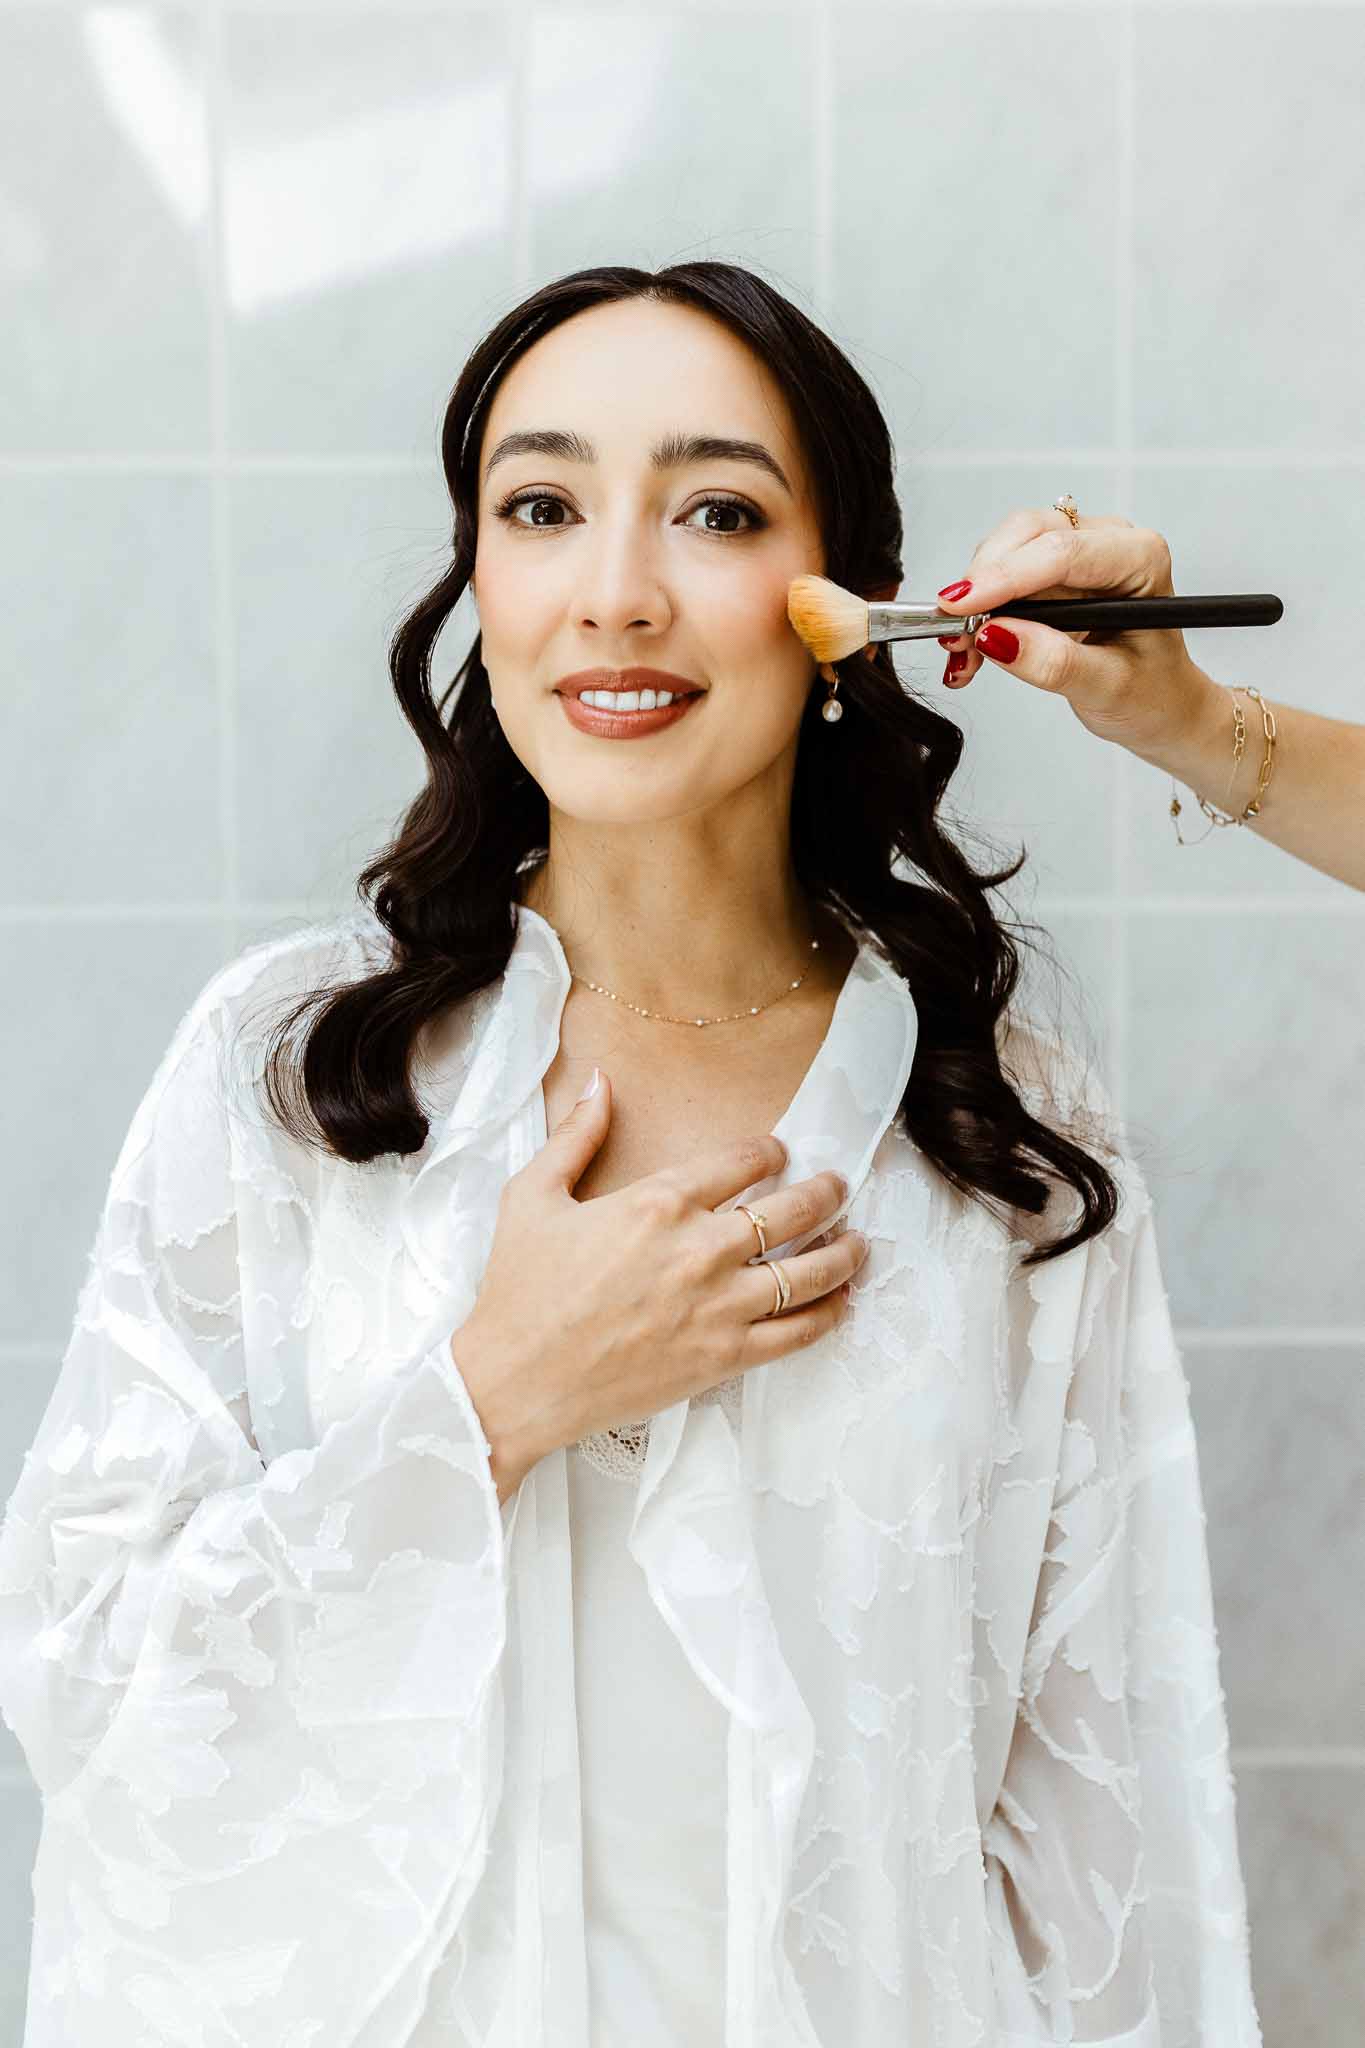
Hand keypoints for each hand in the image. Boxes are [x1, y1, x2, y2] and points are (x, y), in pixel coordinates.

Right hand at [450, 1071, 868, 1498]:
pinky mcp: (722, 1358)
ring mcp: (717, 1307)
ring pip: (808, 1272)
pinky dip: (828, 1317)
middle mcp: (699, 1249)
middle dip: (826, 1193)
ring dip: (843, 1253)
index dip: (770, 1152)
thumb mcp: (532, 1195)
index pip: (742, 1161)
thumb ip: (575, 1134)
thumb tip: (600, 1080)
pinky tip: (842, 1304)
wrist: (514, 1383)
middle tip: (838, 1188)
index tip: (779, 1153)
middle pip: (792, 1211)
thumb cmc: (518, 1291)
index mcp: (657, 1202)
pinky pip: (796, 1334)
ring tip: (858, 1243)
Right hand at [934, 505, 1219, 765]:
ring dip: (976, 598)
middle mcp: (1109, 543)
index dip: (1005, 576)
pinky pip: (1001, 575)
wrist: (1158, 706)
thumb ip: (1055, 663)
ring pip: (1007, 550)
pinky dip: (978, 612)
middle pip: (1029, 534)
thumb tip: (996, 636)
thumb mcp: (1107, 688)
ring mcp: (1078, 553)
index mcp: (1139, 559)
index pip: (1063, 552)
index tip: (960, 607)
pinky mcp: (1052, 573)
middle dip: (985, 581)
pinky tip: (972, 651)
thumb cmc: (1151, 694)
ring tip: (965, 653)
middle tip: (954, 633)